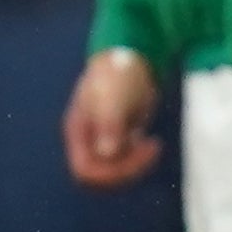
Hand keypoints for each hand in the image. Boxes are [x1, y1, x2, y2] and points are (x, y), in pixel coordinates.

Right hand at [64, 50, 161, 186]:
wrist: (133, 58)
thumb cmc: (118, 75)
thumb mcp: (112, 98)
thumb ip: (108, 125)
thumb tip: (108, 154)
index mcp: (79, 132)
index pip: (85, 170)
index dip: (109, 173)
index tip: (134, 156)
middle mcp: (89, 139)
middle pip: (102, 173)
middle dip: (127, 168)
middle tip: (151, 149)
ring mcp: (104, 138)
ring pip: (116, 168)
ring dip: (135, 164)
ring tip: (153, 145)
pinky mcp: (121, 135)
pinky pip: (127, 159)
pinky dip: (140, 157)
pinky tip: (152, 143)